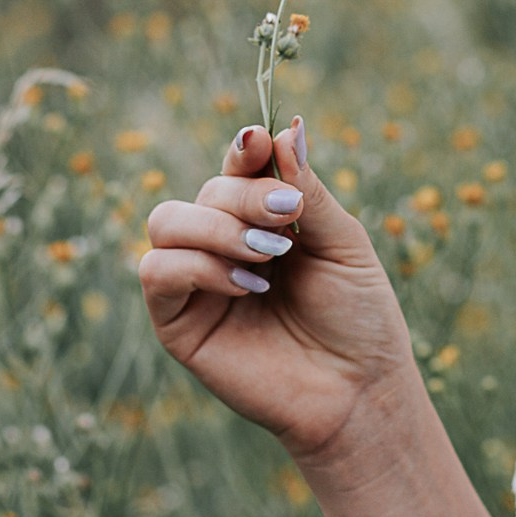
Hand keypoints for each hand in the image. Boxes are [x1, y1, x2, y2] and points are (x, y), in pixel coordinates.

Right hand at [139, 116, 415, 458]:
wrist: (358, 389)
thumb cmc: (358, 316)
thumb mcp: (343, 243)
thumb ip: (308, 190)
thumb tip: (284, 127)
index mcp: (264, 219)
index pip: (236, 166)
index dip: (243, 148)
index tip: (258, 143)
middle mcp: (224, 243)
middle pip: (205, 190)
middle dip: (244, 197)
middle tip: (286, 219)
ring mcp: (198, 282)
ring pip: (167, 221)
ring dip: (217, 227)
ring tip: (268, 256)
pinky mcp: (178, 323)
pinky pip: (157, 271)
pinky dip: (198, 267)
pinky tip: (247, 286)